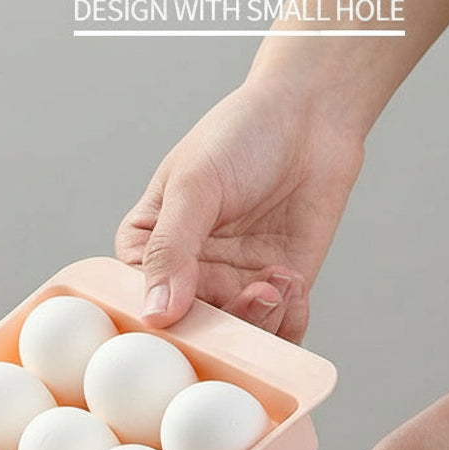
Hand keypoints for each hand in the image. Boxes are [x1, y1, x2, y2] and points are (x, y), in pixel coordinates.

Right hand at [116, 79, 363, 341]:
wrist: (310, 111)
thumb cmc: (239, 135)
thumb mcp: (193, 186)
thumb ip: (171, 249)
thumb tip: (156, 315)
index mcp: (145, 251)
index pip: (138, 304)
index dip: (159, 324)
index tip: (184, 322)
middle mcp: (185, 277)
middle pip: (189, 330)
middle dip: (220, 327)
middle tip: (248, 298)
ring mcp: (230, 286)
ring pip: (234, 338)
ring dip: (258, 323)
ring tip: (276, 283)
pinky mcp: (276, 289)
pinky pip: (277, 331)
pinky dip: (287, 321)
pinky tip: (293, 283)